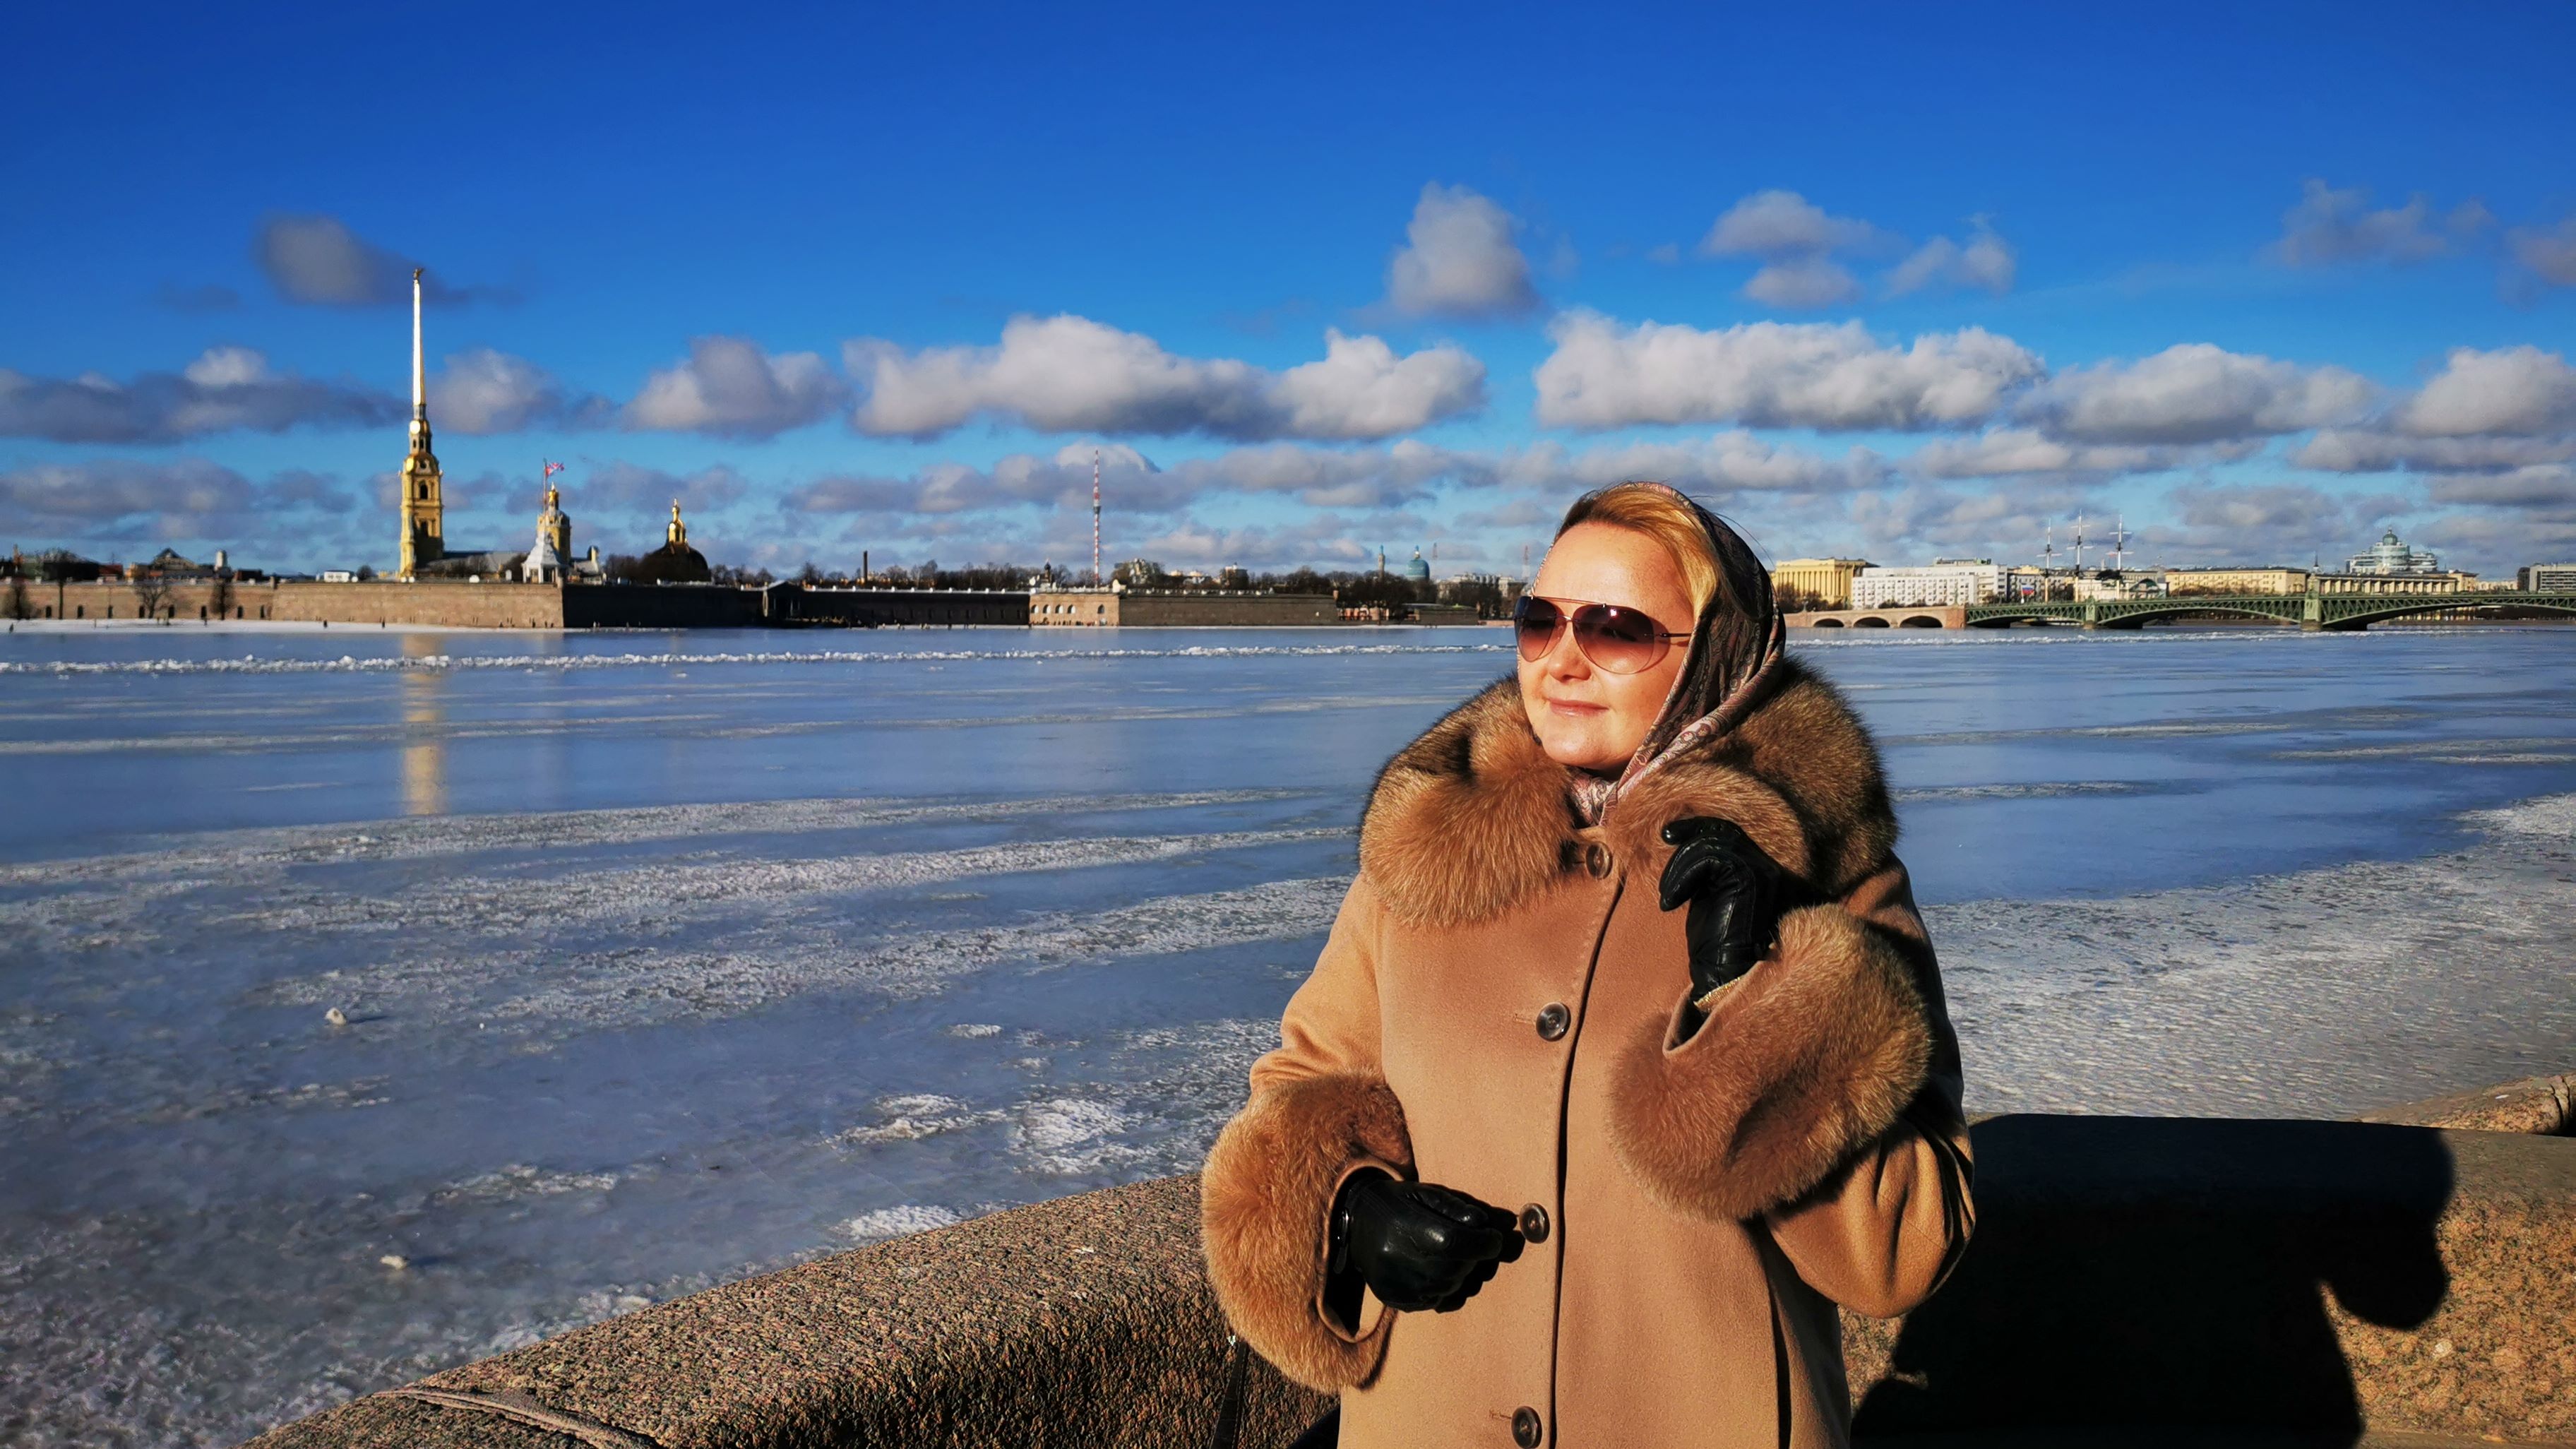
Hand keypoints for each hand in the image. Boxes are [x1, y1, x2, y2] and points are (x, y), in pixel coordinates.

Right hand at [1327, 1170, 1522, 1316]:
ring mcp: (1392, 1282)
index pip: (1453, 1241)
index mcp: (1404, 1225)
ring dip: (1462, 1275)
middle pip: (1453, 1269)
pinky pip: (1434, 1302)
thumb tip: (1495, 1225)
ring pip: (1447, 1289)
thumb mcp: (1429, 1194)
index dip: (1482, 1243)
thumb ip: (1461, 1209)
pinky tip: (1439, 1272)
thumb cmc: (1400, 1203)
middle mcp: (1394, 1257)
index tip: (1494, 1239)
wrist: (1357, 1222)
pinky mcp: (1392, 1298)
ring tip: (1456, 1258)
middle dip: (1474, 1259)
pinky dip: (1446, 1289)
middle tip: (1475, 1247)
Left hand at [1658, 816, 1789, 1004]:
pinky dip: (1682, 877)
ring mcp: (1761, 871)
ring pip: (1712, 845)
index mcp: (1759, 872)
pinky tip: (1671, 901)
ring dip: (1680, 867)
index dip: (1700, 827)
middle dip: (1690, 831)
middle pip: (1723, 833)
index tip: (1669, 833)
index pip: (1731, 835)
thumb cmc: (1714, 944)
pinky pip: (1708, 859)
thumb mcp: (1706, 897)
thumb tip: (1683, 847)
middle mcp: (1767, 868)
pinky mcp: (1749, 877)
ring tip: (1667, 895)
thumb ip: (1705, 873)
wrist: (1726, 973)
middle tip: (1665, 836)